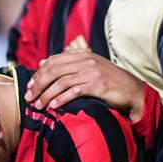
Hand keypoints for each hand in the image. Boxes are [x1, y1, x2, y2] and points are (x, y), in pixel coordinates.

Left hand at [25, 51, 143, 115]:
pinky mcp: (98, 85)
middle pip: (54, 70)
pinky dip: (62, 99)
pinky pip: (75, 91)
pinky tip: (54, 106)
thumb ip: (67, 65)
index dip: (39, 74)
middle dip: (39, 84)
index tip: (29, 86)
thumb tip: (41, 62)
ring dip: (47, 94)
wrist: (133, 90)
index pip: (53, 61)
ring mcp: (92, 72)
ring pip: (62, 82)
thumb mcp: (88, 68)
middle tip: (28, 97)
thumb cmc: (108, 81)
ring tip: (38, 105)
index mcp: (82, 55)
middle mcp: (86, 61)